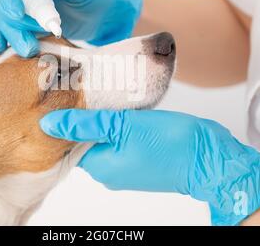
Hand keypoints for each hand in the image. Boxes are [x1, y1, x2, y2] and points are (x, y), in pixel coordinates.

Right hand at [0, 0, 141, 56]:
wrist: (102, 13)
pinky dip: (7, 42)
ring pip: (1, 20)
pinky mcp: (22, 23)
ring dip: (13, 36)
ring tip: (32, 49)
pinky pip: (6, 32)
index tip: (18, 13)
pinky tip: (3, 50)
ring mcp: (18, 3)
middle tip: (40, 29)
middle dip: (12, 19)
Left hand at [40, 109, 259, 224]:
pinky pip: (122, 140)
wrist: (209, 158)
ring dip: (106, 117)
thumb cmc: (169, 142)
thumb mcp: (124, 126)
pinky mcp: (142, 159)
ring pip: (106, 138)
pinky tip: (125, 106)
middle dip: (88, 115)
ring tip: (106, 92)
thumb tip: (49, 123)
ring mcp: (127, 167)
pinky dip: (121, 124)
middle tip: (87, 88)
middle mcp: (110, 171)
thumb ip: (86, 124)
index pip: (71, 141)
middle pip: (87, 139)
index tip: (67, 94)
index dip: (68, 118)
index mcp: (100, 166)